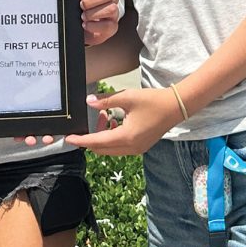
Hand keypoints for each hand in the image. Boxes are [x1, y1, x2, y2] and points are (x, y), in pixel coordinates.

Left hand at [65, 88, 182, 155]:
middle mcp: (131, 148)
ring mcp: (137, 149)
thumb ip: (106, 100)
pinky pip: (120, 147)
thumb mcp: (127, 97)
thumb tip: (89, 101)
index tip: (68, 138)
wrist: (176, 107)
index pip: (97, 142)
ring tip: (105, 115)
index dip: (81, 140)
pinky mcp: (141, 146)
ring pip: (111, 149)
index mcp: (126, 137)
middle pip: (102, 149)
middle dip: (92, 137)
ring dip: (102, 136)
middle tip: (92, 119)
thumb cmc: (153, 101)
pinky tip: (114, 120)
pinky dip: (112, 137)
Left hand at [80, 0, 118, 45]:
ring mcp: (114, 13)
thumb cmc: (78, 9)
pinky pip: (108, 26)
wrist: (78, 27)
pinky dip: (94, 26)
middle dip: (91, 0)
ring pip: (111, 9)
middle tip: (81, 5)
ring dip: (93, 13)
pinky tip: (85, 25)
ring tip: (83, 16)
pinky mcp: (112, 27)